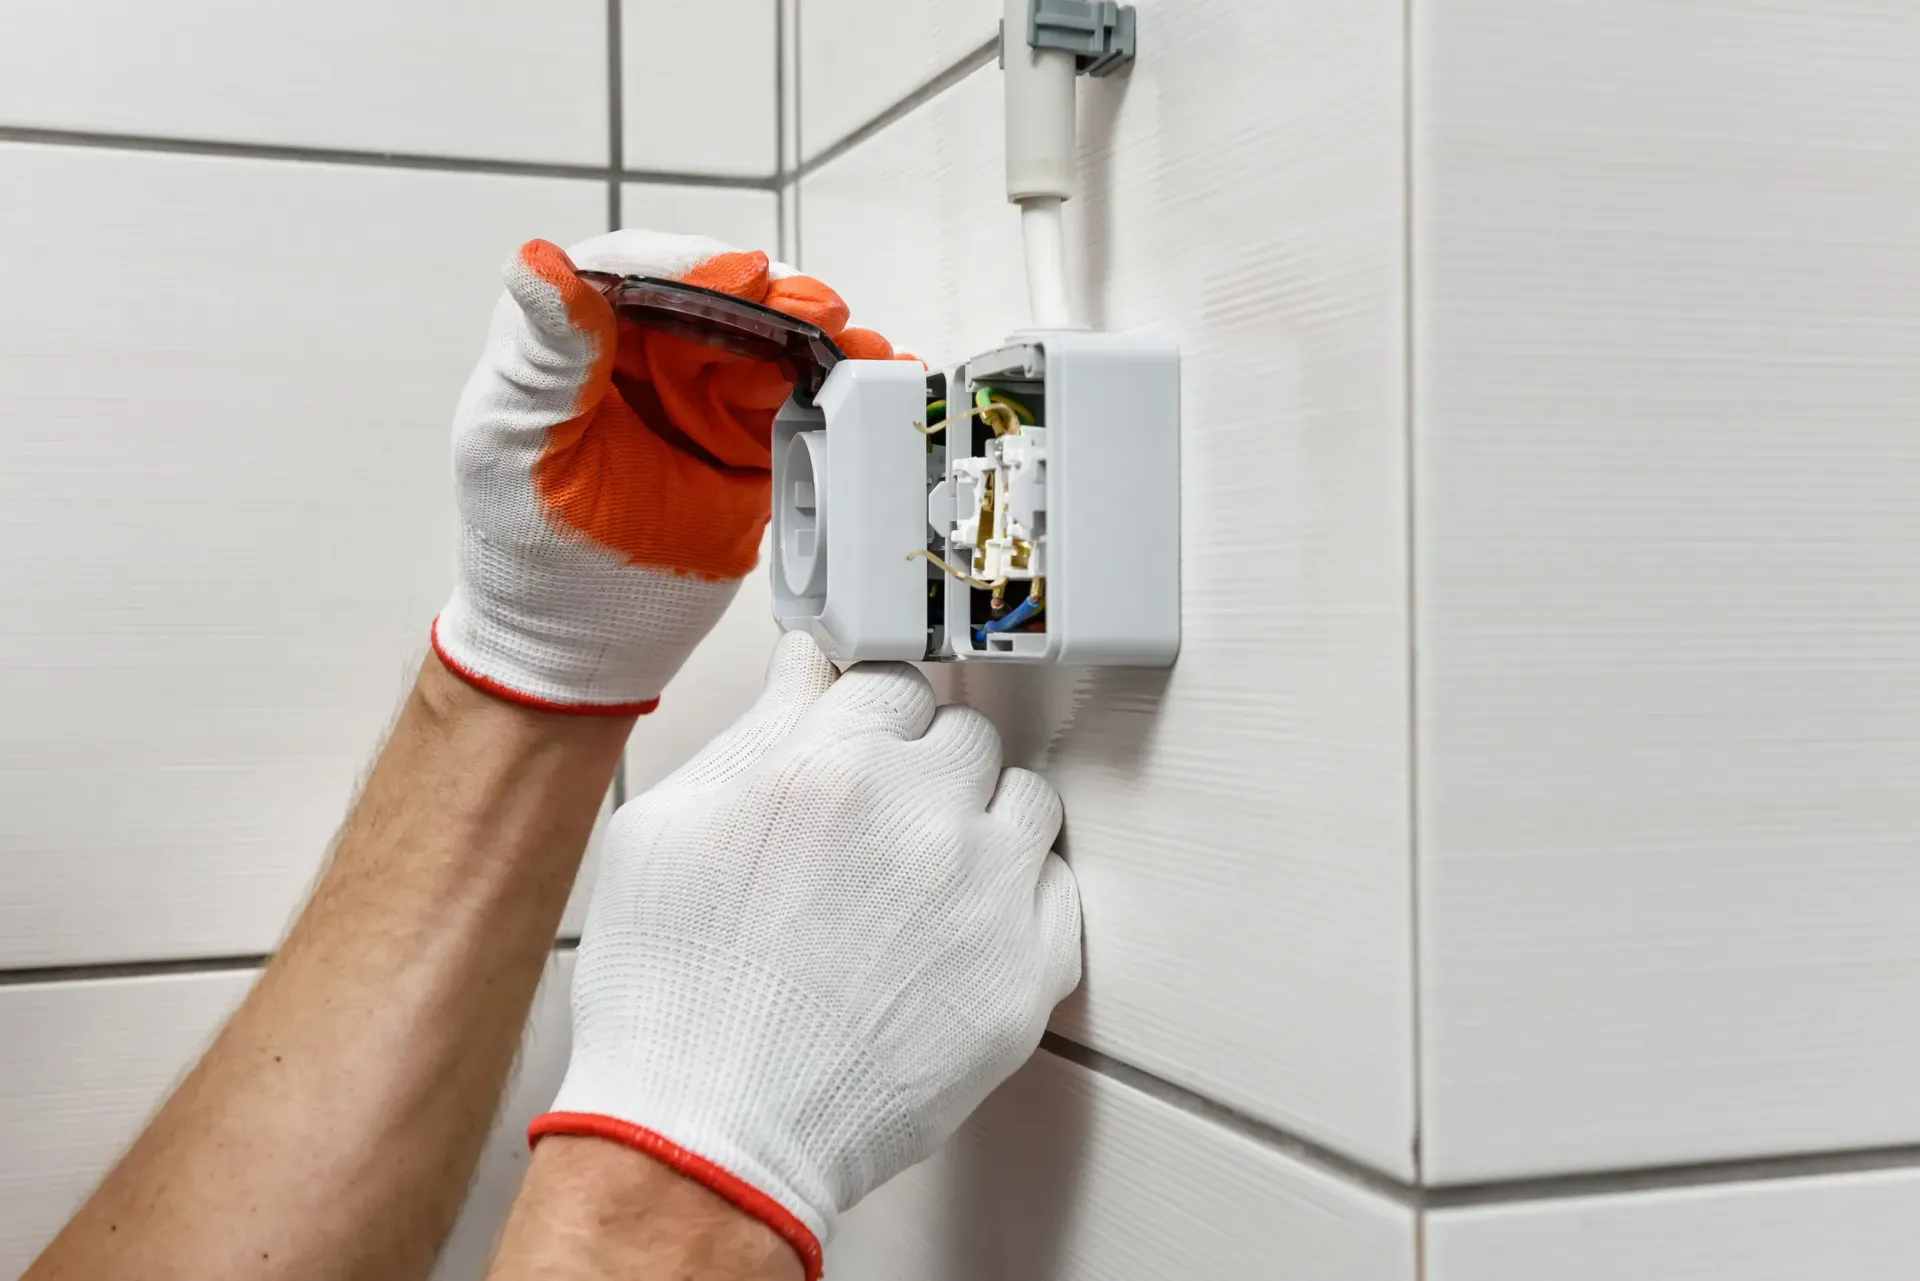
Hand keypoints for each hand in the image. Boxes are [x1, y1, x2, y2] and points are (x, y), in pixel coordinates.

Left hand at [432, 231, 902, 712]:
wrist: (579, 644)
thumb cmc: (523, 542)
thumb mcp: (517, 437)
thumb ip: (544, 350)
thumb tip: (538, 260)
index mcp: (578, 334)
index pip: (639, 269)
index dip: (694, 265)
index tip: (741, 277)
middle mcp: (645, 350)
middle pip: (723, 296)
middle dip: (779, 299)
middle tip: (823, 313)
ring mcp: (704, 394)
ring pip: (774, 342)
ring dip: (825, 337)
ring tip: (865, 346)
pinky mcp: (750, 441)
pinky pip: (803, 401)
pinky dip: (845, 386)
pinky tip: (881, 374)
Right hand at [532, 633, 1083, 1277]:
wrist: (709, 1137)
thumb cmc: (670, 993)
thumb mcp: (666, 829)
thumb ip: (757, 730)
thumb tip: (810, 666)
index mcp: (829, 764)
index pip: (894, 679)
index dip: (870, 719)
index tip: (863, 749)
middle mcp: (921, 816)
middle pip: (964, 734)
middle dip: (924, 768)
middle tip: (879, 829)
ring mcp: (985, 896)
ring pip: (1025, 801)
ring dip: (983, 824)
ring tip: (924, 882)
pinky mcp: (1025, 975)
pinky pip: (1057, 891)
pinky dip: (1019, 901)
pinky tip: (958, 935)